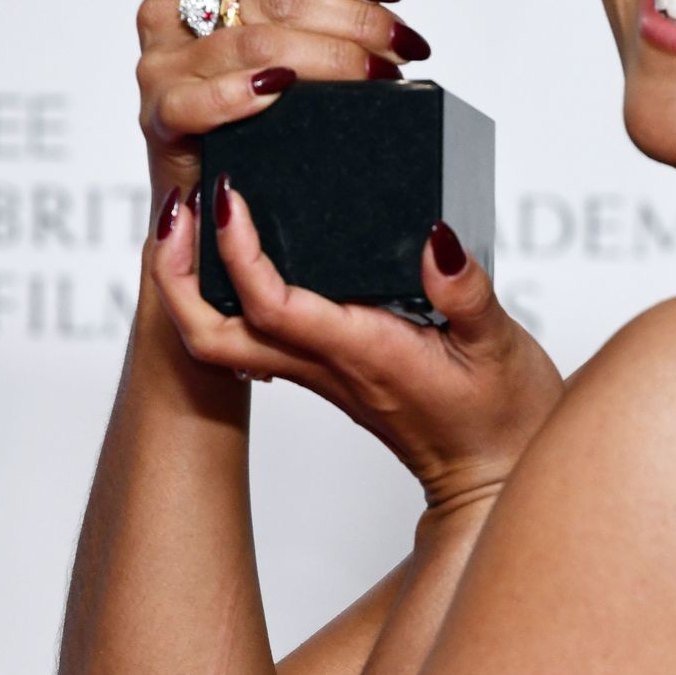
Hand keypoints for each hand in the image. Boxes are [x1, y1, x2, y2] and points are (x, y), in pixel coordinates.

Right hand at [135, 0, 427, 197]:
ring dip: (328, 58)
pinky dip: (246, 93)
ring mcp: (161, 62)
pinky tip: (283, 91)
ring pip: (255, 44)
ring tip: (377, 74)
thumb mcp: (274, 38)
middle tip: (399, 44)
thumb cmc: (244, 104)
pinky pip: (202, 99)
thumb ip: (306, 4)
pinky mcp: (158, 115)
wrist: (201, 177)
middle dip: (352, 20)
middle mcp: (173, 8)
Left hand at [149, 182, 564, 509]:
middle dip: (175, 275)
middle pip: (211, 336)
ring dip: (188, 283)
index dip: (238, 252)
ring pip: (221, 339)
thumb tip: (437, 237)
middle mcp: (326, 366)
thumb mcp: (500, 346)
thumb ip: (467, 291)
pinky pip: (251, 334)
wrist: (490, 477)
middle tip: (177, 210)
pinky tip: (240, 250)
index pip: (270, 307)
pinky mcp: (325, 370)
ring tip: (193, 218)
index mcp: (361, 354)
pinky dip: (224, 291)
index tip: (231, 197)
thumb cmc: (500, 417)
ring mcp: (319, 372)